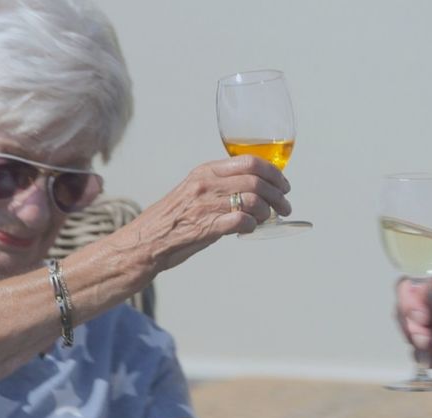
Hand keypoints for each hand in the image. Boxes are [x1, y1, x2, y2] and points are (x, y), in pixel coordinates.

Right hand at [125, 155, 291, 272]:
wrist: (146, 241)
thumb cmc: (172, 219)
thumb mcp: (194, 190)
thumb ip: (219, 185)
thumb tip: (253, 189)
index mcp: (205, 171)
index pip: (249, 161)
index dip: (274, 173)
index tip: (283, 184)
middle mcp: (206, 184)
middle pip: (256, 181)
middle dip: (278, 195)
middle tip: (285, 206)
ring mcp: (206, 205)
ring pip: (253, 200)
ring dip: (268, 211)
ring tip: (268, 219)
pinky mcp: (206, 227)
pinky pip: (241, 221)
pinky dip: (252, 226)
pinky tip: (249, 229)